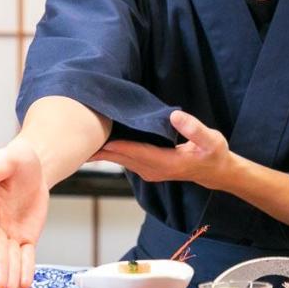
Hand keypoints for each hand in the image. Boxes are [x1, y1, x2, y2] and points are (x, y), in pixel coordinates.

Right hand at [0, 139, 48, 287]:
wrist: (33, 168)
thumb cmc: (16, 161)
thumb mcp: (7, 160)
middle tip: (0, 286)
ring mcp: (9, 233)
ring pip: (10, 257)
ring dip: (10, 274)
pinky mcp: (24, 237)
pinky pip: (25, 255)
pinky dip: (25, 269)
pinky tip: (24, 284)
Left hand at [91, 110, 236, 189]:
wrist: (215, 171)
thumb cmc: (213, 154)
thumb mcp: (211, 140)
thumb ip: (194, 129)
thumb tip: (176, 116)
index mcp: (164, 162)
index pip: (132, 151)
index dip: (112, 144)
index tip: (92, 134)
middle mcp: (152, 169)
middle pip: (119, 157)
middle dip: (98, 147)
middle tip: (72, 133)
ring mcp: (148, 170)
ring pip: (119, 159)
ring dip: (101, 150)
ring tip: (78, 137)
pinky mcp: (147, 167)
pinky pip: (124, 158)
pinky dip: (111, 151)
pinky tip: (99, 142)